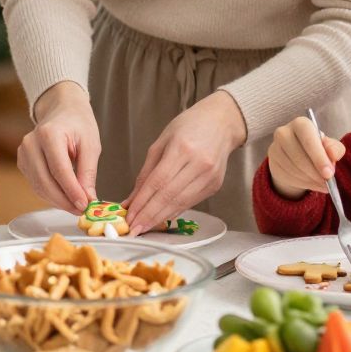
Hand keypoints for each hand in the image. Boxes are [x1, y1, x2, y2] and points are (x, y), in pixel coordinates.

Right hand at [18, 82, 101, 214]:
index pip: (59, 170)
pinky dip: (50, 195)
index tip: (84, 205)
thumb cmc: (78, 124)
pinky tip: (65, 197)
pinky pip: (36, 185)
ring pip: (39, 186)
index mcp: (48, 134)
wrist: (61, 110)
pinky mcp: (22, 163)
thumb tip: (88, 199)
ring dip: (58, 201)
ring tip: (76, 206)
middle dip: (64, 200)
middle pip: (45, 181)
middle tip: (81, 210)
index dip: (71, 191)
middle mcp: (31, 144)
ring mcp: (23, 153)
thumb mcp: (91, 144)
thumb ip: (88, 172)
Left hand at [124, 90, 246, 235]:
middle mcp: (199, 164)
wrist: (222, 122)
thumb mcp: (161, 141)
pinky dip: (173, 211)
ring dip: (160, 218)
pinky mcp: (215, 185)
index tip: (129, 216)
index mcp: (182, 148)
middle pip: (169, 196)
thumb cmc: (189, 126)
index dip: (142, 202)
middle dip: (148, 215)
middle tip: (133, 229)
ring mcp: (209, 176)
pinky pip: (190, 202)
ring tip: (143, 227)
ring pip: (180, 203)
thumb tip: (132, 198)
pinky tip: (161, 218)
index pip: (158, 182)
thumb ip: (146, 172)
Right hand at [265, 114, 345, 198]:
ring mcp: (275, 148)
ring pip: (292, 168)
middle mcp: (284, 132)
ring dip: (309, 179)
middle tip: (327, 182)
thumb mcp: (329, 147)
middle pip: (298, 155)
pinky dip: (302, 183)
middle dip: (315, 171)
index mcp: (301, 124)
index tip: (329, 173)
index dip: (319, 157)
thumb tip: (333, 154)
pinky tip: (311, 183)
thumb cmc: (317, 148)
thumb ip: (334, 149)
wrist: (299, 157)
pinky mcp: (272, 162)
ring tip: (322, 184)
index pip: (308, 138)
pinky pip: (287, 176)